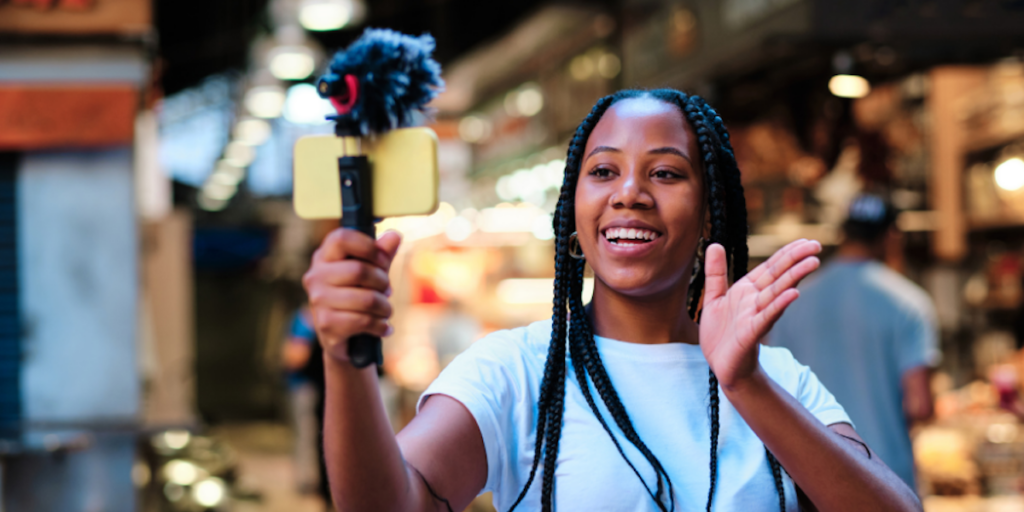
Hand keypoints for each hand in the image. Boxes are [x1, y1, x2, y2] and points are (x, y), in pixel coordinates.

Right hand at [302, 229, 401, 363]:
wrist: (346, 339)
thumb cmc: (357, 297)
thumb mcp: (372, 272)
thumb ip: (382, 254)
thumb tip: (394, 236)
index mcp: (324, 257)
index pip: (342, 238)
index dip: (369, 247)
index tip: (382, 261)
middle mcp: (315, 276)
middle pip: (359, 270)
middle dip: (383, 283)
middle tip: (387, 291)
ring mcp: (318, 301)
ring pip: (366, 299)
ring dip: (385, 308)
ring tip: (385, 311)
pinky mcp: (326, 324)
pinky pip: (364, 321)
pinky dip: (380, 326)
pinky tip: (382, 327)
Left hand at [699, 239, 820, 389]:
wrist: (722, 366)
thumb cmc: (720, 333)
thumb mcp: (713, 297)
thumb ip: (715, 272)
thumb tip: (715, 244)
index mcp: (748, 290)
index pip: (771, 267)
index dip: (786, 253)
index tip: (806, 240)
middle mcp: (756, 301)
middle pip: (778, 276)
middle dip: (796, 260)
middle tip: (817, 246)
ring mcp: (756, 316)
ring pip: (777, 293)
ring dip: (794, 277)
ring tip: (812, 263)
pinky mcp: (751, 332)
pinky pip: (767, 317)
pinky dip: (779, 305)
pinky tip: (793, 294)